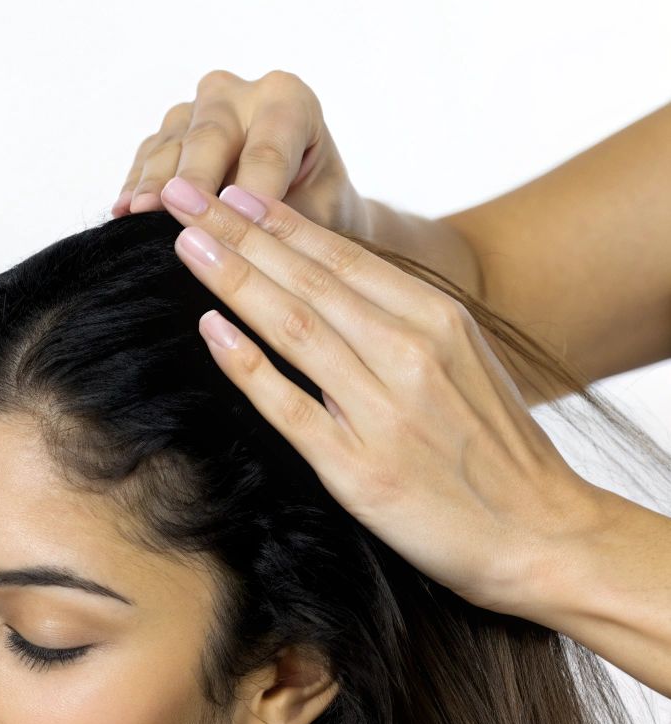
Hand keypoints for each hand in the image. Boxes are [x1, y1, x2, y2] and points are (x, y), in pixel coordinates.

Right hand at [114, 70, 370, 239]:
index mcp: (289, 100)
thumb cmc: (315, 207)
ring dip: (154, 184)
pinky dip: (135, 185)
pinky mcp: (167, 132)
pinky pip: (146, 156)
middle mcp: (240, 94)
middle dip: (193, 182)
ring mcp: (196, 109)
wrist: (301, 204)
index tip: (237, 231)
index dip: (249, 194)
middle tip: (177, 217)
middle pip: (210, 137)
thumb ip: (282, 222)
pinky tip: (124, 213)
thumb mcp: (314, 216)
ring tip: (139, 215)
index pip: (266, 151)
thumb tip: (244, 242)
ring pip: (171, 144)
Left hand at [153, 173, 613, 619]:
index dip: (276, 220)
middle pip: (306, 280)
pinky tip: (210, 329)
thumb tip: (328, 277)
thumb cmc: (494, 448)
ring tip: (185, 244)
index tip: (227, 190)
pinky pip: (289, 406)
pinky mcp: (356, 468)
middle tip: (181, 196)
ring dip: (233, 279)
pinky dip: (247, 364)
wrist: (542, 534)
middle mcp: (408, 354)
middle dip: (237, 232)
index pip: (338, 258)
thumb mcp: (462, 360)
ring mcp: (381, 411)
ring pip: (293, 327)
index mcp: (435, 320)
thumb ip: (400, 319)